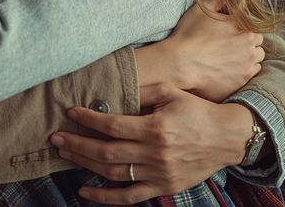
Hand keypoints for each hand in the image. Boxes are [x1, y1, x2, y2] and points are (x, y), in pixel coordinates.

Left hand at [50, 84, 251, 203]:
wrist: (227, 138)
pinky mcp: (163, 187)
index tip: (71, 113)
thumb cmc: (197, 111)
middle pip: (107, 151)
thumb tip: (114, 89)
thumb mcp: (171, 93)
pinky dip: (105, 198)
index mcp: (156, 128)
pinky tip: (84, 192)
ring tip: (65, 156)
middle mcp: (156, 153)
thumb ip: (142, 91)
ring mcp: (159, 174)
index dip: (89, 119)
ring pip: (113, 174)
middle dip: (78, 145)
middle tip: (56, 139)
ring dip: (85, 165)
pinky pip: (129, 197)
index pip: (113, 125)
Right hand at [136, 0, 262, 101]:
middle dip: (248, 44)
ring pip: (256, 60)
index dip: (243, 30)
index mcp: (244, 29)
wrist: (179, 65)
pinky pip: (250, 74)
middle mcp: (249, 49)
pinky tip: (229, 68)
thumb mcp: (200, 10)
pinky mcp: (240, 82)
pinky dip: (243, 71)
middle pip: (258, 45)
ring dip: (248, 57)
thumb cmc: (188, 37)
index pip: (254, 28)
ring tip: (230, 58)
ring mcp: (246, 67)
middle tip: (231, 45)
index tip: (232, 33)